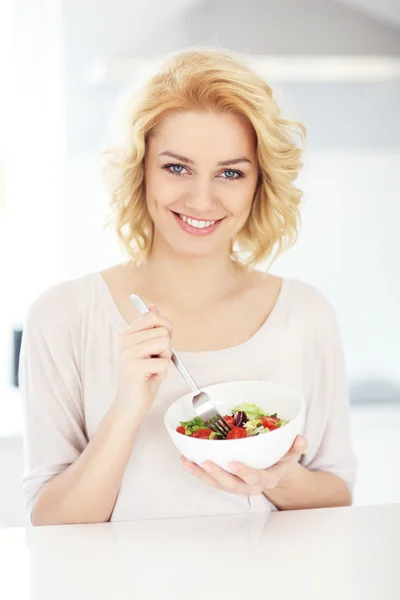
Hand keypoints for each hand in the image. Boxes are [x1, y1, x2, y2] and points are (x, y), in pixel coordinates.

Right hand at [114, 306, 172, 418]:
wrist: (129, 406)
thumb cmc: (143, 379)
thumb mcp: (150, 351)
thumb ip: (153, 330)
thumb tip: (153, 306)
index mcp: (128, 335)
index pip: (152, 316)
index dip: (165, 328)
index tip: (160, 345)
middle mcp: (125, 341)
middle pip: (163, 331)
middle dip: (166, 349)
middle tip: (154, 363)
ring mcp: (128, 354)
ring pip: (165, 344)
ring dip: (165, 361)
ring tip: (152, 370)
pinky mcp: (134, 367)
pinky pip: (164, 363)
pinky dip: (162, 374)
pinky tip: (149, 379)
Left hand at [181, 435, 307, 496]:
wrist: (273, 471)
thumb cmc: (280, 459)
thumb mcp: (290, 452)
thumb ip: (295, 446)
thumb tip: (300, 439)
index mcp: (268, 478)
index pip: (256, 479)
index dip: (245, 473)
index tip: (233, 463)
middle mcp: (250, 486)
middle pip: (232, 485)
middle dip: (217, 475)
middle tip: (205, 462)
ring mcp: (237, 485)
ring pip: (218, 485)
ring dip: (201, 475)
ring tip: (188, 463)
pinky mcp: (225, 482)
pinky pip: (210, 480)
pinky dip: (197, 472)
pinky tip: (187, 462)